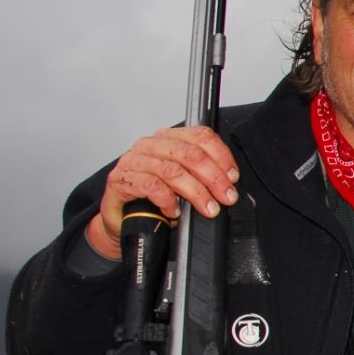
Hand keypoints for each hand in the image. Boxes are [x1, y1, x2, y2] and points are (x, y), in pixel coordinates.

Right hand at [88, 126, 240, 258]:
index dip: (221, 156)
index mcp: (168, 139)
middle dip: (213, 178)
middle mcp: (150, 145)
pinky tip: (175, 211)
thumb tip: (228, 187)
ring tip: (208, 208)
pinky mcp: (121, 179)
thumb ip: (201, 178)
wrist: (122, 218)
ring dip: (196, 192)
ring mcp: (134, 161)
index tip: (232, 177)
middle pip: (189, 154)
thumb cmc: (153, 199)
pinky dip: (167, 200)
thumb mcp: (183, 184)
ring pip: (172, 170)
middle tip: (226, 197)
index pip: (200, 136)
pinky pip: (150, 186)